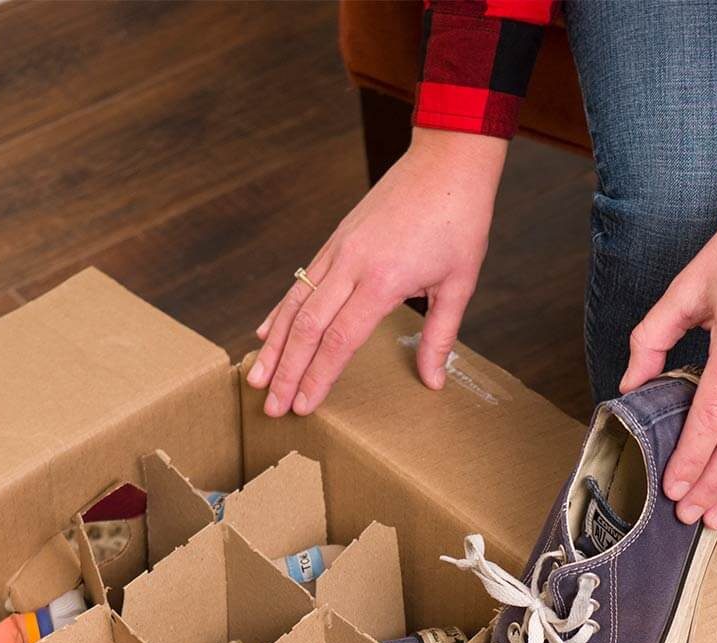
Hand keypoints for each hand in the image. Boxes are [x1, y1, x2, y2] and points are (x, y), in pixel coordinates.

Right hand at [247, 128, 505, 416]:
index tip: (304, 406)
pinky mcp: (335, 241)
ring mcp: (338, 250)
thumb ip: (439, 337)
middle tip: (272, 407)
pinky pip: (300, 284)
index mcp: (383, 281)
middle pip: (307, 329)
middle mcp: (351, 265)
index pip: (340, 341)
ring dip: (273, 346)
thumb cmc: (459, 220)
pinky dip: (279, 311)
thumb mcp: (459, 284)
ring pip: (294, 305)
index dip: (318, 377)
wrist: (447, 160)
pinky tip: (264, 334)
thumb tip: (433, 381)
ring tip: (257, 378)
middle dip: (286, 372)